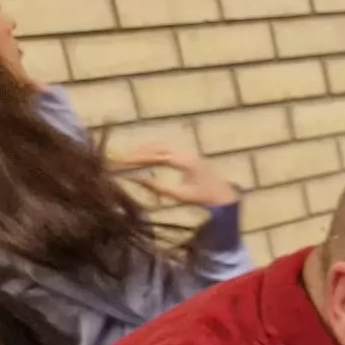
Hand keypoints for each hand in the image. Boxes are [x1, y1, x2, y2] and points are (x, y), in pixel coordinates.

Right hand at [110, 145, 239, 207]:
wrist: (225, 195)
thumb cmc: (204, 198)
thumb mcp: (180, 195)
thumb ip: (159, 188)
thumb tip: (136, 180)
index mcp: (185, 162)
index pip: (155, 157)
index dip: (136, 158)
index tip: (120, 162)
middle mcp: (186, 153)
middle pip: (156, 148)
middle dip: (137, 153)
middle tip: (120, 159)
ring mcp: (187, 152)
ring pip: (160, 146)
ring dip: (144, 150)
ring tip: (127, 158)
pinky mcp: (187, 154)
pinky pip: (166, 149)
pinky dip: (153, 151)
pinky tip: (143, 157)